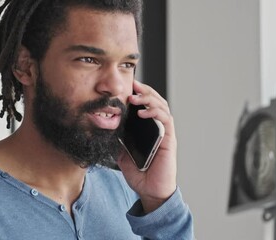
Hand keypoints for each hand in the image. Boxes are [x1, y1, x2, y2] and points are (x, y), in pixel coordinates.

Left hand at [117, 80, 176, 213]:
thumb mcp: (122, 153)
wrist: (150, 190)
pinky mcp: (169, 140)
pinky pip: (165, 120)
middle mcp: (158, 127)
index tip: (127, 86)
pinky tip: (142, 112)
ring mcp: (165, 132)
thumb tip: (106, 128)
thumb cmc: (139, 172)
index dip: (139, 94)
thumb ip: (118, 140)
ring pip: (162, 107)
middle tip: (132, 85)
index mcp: (148, 128)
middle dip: (144, 91)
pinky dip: (154, 113)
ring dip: (148, 99)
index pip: (146, 105)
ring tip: (135, 97)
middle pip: (156, 101)